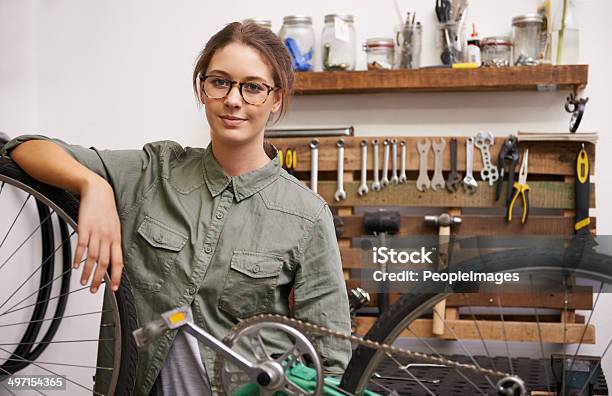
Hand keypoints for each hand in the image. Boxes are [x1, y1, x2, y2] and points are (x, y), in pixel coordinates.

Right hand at [73, 175, 122, 292]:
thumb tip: (113, 259)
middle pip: (104, 263)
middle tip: (93, 290)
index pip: (118, 262)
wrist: (99, 192)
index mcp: (116, 239)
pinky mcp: (85, 228)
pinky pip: (82, 246)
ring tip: (83, 282)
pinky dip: (78, 257)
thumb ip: (113, 243)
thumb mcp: (115, 227)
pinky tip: (75, 265)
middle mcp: (108, 237)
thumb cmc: (106, 211)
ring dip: (87, 272)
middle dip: (99, 279)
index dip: (116, 276)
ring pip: (93, 258)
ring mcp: (96, 233)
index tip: (113, 288)